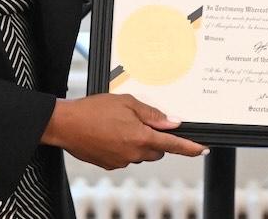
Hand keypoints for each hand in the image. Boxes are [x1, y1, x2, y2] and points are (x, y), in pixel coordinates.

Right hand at [41, 93, 206, 168]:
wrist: (65, 125)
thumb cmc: (93, 110)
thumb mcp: (127, 103)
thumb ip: (152, 114)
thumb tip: (172, 122)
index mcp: (141, 137)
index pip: (173, 145)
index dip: (190, 148)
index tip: (202, 149)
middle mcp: (133, 153)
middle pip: (157, 150)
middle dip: (155, 138)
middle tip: (140, 121)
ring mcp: (121, 161)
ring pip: (141, 154)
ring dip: (138, 142)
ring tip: (120, 124)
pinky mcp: (110, 165)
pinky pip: (126, 157)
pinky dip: (124, 147)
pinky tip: (111, 133)